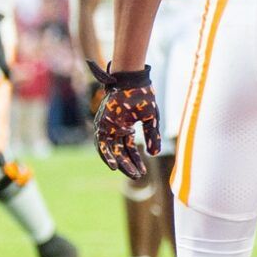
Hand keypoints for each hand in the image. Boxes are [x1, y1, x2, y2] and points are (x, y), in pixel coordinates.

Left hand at [88, 62, 159, 179]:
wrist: (132, 79)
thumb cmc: (142, 95)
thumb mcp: (150, 118)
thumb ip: (152, 136)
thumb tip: (154, 154)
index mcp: (125, 127)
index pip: (128, 148)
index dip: (135, 160)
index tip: (143, 171)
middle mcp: (114, 128)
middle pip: (119, 151)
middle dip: (128, 165)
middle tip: (137, 176)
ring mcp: (107, 126)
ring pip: (110, 150)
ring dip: (118, 163)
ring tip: (129, 174)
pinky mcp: (102, 124)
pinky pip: (102, 143)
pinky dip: (106, 155)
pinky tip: (113, 166)